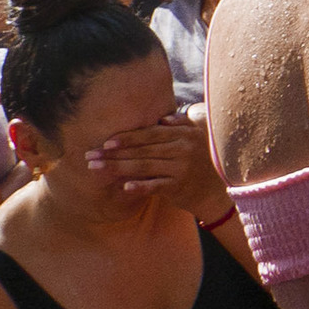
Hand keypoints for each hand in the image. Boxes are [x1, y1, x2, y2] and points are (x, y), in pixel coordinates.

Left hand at [85, 109, 226, 219]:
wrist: (219, 190)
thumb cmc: (203, 160)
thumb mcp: (198, 137)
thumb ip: (182, 125)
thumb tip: (163, 118)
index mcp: (184, 134)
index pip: (151, 134)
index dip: (128, 137)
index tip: (106, 141)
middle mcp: (182, 149)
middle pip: (142, 150)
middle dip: (114, 153)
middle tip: (90, 155)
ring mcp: (181, 168)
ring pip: (144, 166)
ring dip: (117, 167)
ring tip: (96, 168)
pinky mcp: (179, 187)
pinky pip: (155, 186)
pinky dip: (140, 186)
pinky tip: (123, 187)